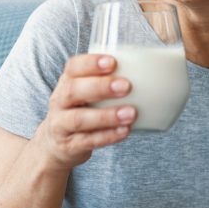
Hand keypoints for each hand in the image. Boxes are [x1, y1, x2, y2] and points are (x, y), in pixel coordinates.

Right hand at [34, 54, 135, 169]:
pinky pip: (87, 141)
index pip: (73, 67)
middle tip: (126, 86)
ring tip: (131, 113)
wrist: (56, 144)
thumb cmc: (82, 109)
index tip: (112, 62)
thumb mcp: (85, 91)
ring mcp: (61, 125)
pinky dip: (107, 136)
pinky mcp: (69, 146)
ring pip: (79, 119)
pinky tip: (125, 131)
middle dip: (100, 87)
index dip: (90, 63)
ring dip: (107, 116)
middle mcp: (60, 102)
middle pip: (73, 91)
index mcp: (66, 82)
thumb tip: (152, 70)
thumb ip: (108, 80)